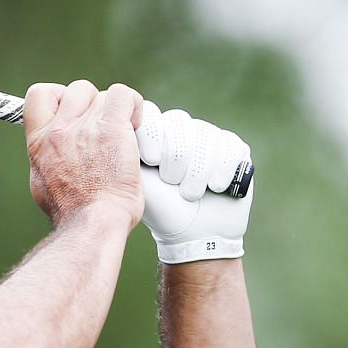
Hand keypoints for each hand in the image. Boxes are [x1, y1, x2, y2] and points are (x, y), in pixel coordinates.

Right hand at [24, 80, 144, 228]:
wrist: (92, 223)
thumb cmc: (73, 212)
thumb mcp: (43, 183)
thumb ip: (46, 160)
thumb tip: (51, 155)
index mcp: (39, 141)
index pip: (40, 94)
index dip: (60, 96)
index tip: (74, 112)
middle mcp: (58, 130)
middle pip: (78, 90)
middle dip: (94, 104)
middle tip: (106, 129)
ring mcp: (84, 127)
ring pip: (105, 95)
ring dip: (117, 112)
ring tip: (125, 135)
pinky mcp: (111, 128)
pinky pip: (123, 95)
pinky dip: (134, 105)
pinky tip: (137, 125)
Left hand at [135, 102, 253, 263]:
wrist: (193, 234)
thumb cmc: (161, 209)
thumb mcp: (136, 180)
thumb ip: (126, 150)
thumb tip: (114, 125)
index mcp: (154, 134)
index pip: (152, 113)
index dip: (153, 134)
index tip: (151, 160)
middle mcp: (181, 129)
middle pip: (179, 123)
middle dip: (175, 158)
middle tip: (172, 182)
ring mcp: (209, 137)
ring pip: (204, 136)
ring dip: (197, 171)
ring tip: (190, 194)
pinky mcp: (234, 148)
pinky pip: (229, 147)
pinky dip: (221, 170)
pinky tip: (215, 188)